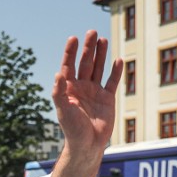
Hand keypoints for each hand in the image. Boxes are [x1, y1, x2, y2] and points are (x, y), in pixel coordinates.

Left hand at [53, 31, 121, 150]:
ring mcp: (94, 93)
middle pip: (85, 63)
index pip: (68, 66)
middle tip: (92, 32)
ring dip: (101, 55)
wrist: (87, 145)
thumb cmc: (72, 129)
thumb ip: (59, 92)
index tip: (74, 38)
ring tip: (103, 40)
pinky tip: (119, 60)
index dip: (70, 52)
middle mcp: (81, 88)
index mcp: (68, 89)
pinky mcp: (107, 99)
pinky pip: (112, 82)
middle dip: (88, 48)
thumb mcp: (63, 110)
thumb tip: (58, 74)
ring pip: (98, 69)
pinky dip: (116, 72)